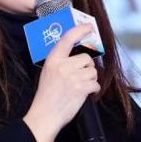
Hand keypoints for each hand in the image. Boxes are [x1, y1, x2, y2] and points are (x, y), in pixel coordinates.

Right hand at [22, 23, 99, 141]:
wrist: (45, 115)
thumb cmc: (47, 96)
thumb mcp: (49, 72)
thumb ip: (61, 62)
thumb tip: (80, 56)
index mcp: (53, 60)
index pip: (68, 39)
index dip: (80, 30)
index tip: (88, 27)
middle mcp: (63, 66)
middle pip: (86, 58)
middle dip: (87, 68)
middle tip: (79, 77)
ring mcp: (72, 77)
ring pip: (93, 72)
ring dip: (90, 80)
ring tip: (79, 87)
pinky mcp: (81, 88)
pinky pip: (96, 84)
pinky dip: (93, 90)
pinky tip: (83, 93)